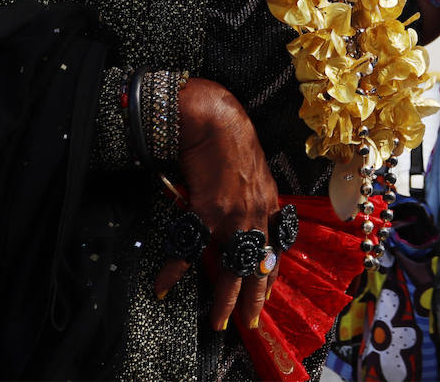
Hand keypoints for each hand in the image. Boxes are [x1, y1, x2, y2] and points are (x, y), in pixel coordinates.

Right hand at [153, 77, 279, 331]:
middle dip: (255, 296)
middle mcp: (257, 212)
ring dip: (225, 297)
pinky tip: (164, 285)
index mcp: (268, 202)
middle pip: (259, 264)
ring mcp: (235, 214)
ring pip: (234, 266)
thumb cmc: (230, 138)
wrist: (214, 119)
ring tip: (219, 321)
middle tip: (250, 320)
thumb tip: (241, 209)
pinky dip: (174, 269)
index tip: (268, 290)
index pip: (275, 246)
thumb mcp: (252, 170)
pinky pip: (191, 248)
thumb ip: (250, 194)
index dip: (271, 271)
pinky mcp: (209, 209)